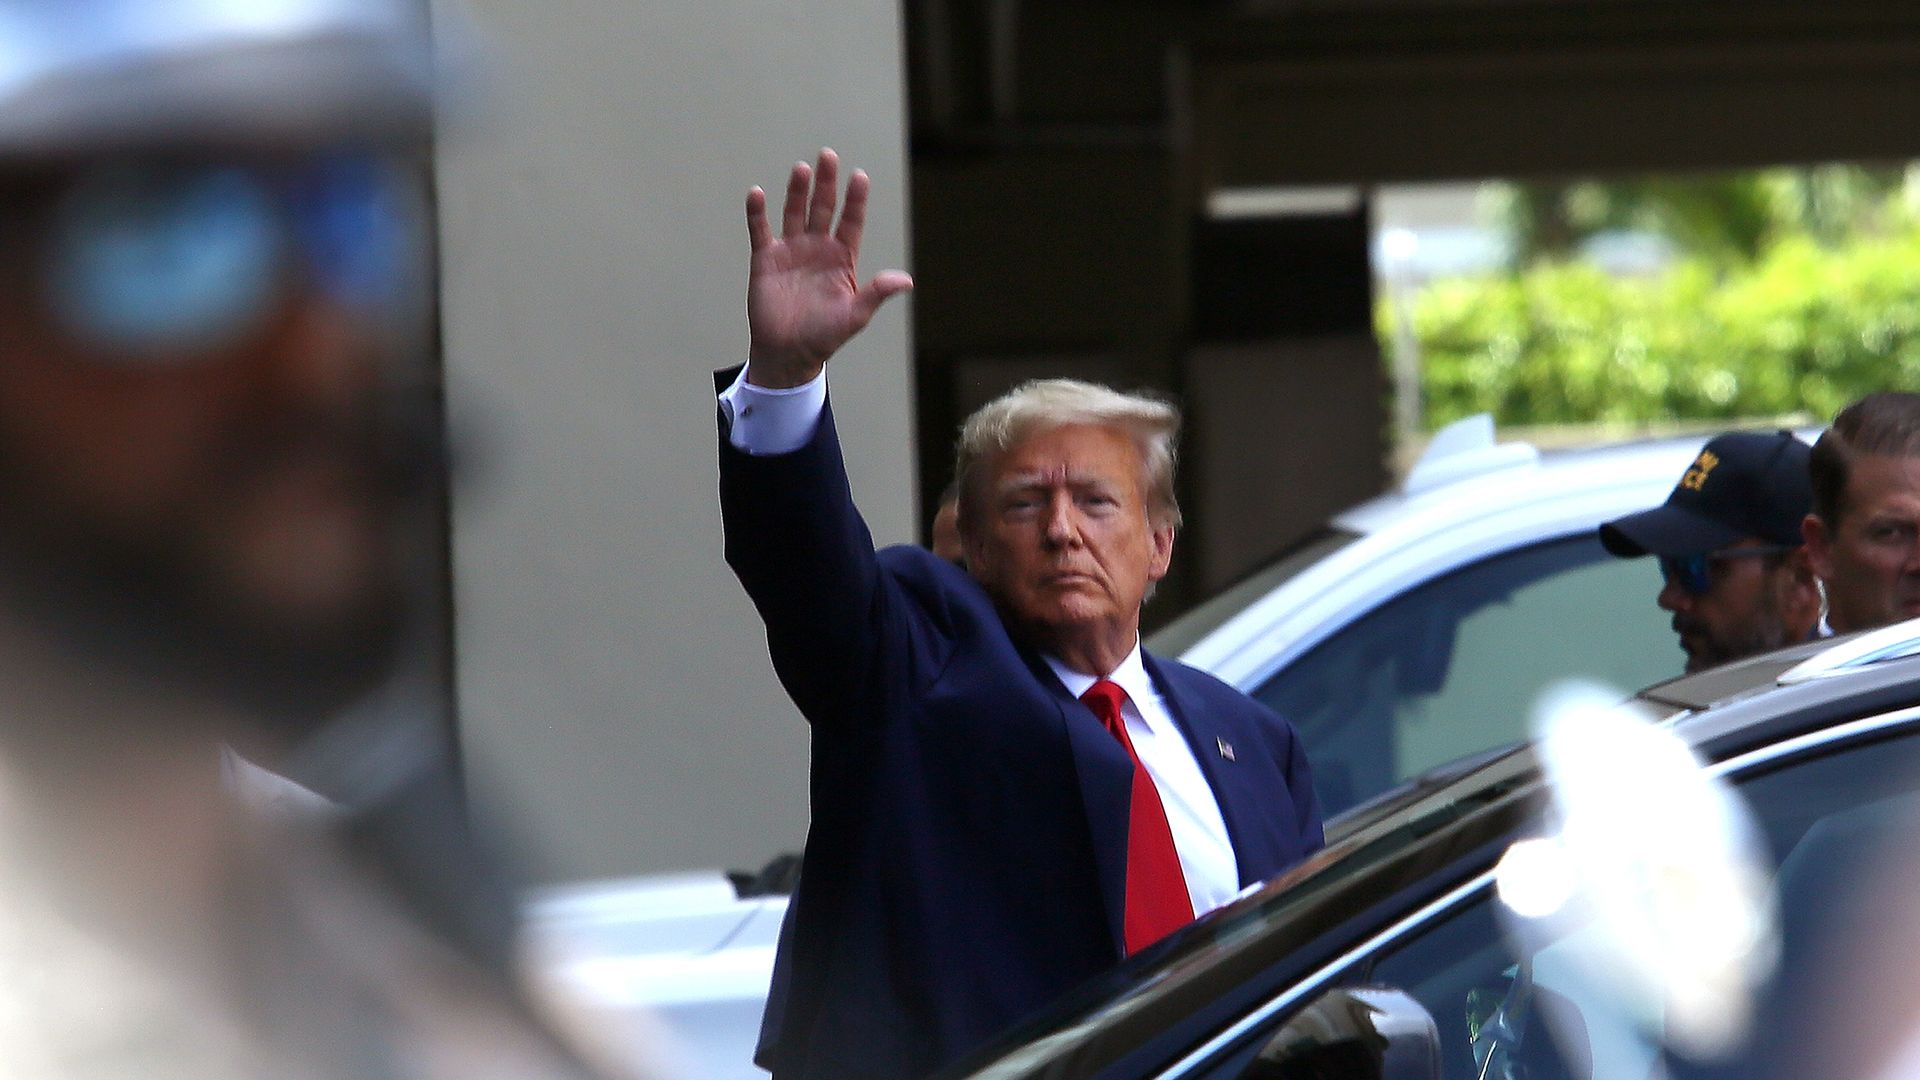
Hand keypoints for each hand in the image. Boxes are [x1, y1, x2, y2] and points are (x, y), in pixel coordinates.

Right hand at [745, 148, 912, 387]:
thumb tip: (905, 281)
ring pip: (795, 212)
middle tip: (829, 156)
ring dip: (797, 191)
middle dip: (827, 184)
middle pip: (824, 208)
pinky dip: (758, 213)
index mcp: (842, 258)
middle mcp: (817, 248)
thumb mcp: (855, 315)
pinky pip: (761, 230)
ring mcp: (791, 251)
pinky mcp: (766, 259)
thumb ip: (876, 293)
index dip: (855, 200)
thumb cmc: (824, 336)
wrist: (788, 352)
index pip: (851, 221)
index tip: (860, 177)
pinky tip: (758, 194)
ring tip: (802, 169)